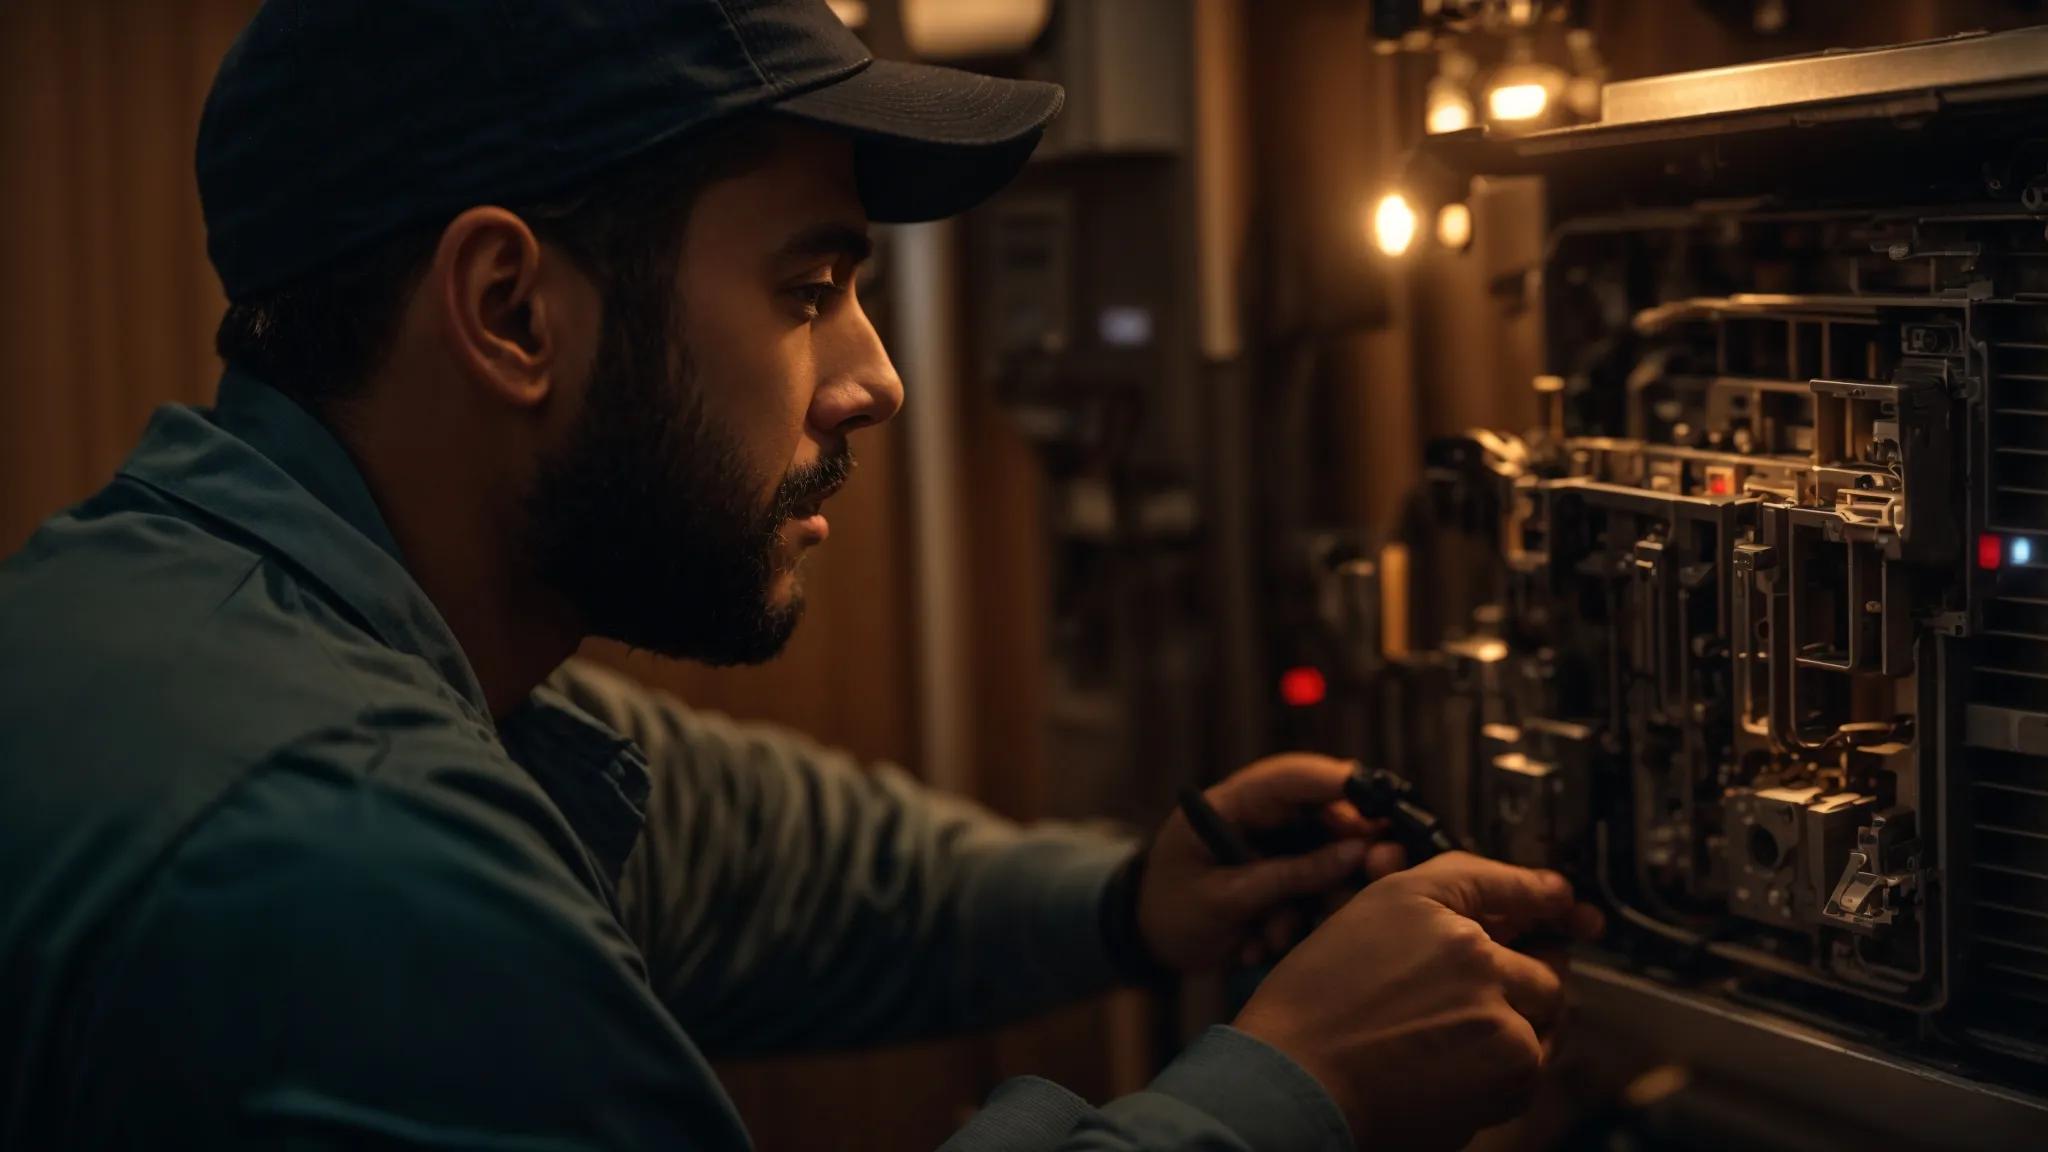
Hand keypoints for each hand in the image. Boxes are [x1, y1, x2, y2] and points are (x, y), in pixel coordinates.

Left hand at [1137, 754, 1405, 972]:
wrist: (1148, 943)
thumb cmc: (1170, 910)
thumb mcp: (1224, 898)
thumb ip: (1287, 876)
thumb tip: (1355, 853)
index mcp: (1231, 804)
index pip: (1291, 778)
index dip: (1337, 784)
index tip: (1379, 808)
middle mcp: (1260, 818)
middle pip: (1325, 813)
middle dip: (1350, 848)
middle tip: (1372, 873)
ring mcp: (1274, 847)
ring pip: (1329, 856)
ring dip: (1319, 898)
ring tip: (1274, 935)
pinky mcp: (1284, 876)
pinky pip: (1316, 889)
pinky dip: (1301, 919)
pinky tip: (1256, 944)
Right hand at [1233, 852, 1602, 1151]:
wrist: (1296, 1083)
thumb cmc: (1311, 1009)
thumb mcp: (1361, 920)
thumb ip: (1436, 905)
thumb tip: (1508, 908)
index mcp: (1435, 912)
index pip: (1508, 887)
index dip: (1540, 893)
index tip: (1560, 899)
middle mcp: (1476, 957)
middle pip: (1542, 965)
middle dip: (1522, 982)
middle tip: (1475, 1004)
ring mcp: (1499, 1016)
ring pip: (1542, 1017)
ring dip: (1515, 1027)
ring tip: (1449, 1043)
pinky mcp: (1510, 1070)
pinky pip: (1531, 1064)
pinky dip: (1504, 1072)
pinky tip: (1450, 1071)